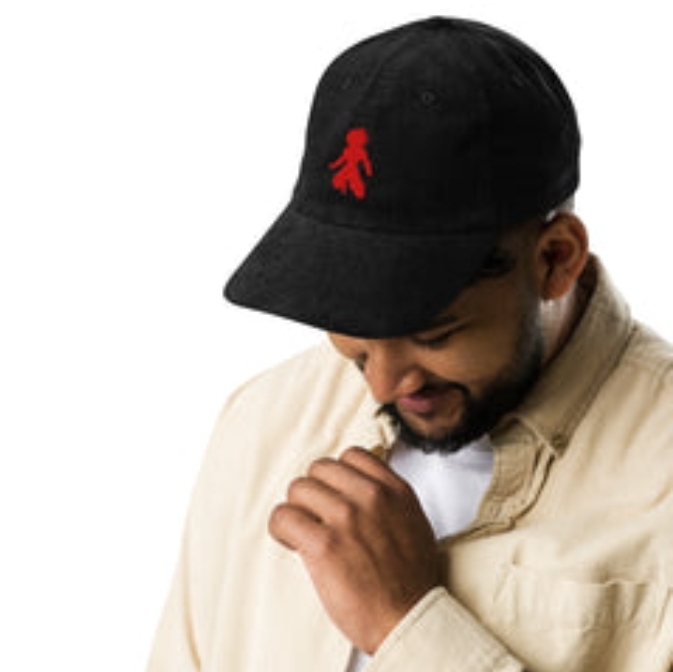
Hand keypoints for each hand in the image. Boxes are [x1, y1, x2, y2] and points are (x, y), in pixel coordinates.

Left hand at [268, 447, 440, 653]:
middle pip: (319, 468)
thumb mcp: (413, 522)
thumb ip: (388, 499)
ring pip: (298, 488)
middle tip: (316, 515)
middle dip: (314, 491)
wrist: (409, 620)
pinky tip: (293, 542)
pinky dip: (282, 529)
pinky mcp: (324, 544)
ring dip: (296, 510)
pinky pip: (284, 516)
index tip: (333, 492)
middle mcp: (371, 497)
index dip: (336, 475)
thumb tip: (359, 487)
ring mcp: (347, 518)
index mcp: (394, 490)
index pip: (352, 454)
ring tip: (303, 531)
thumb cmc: (411, 581)